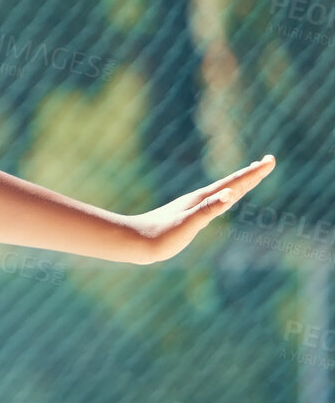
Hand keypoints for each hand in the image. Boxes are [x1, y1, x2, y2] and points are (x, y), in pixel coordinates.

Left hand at [125, 155, 275, 262]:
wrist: (132, 242)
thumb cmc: (160, 236)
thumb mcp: (188, 224)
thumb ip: (208, 209)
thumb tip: (231, 194)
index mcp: (202, 200)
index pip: (234, 183)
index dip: (254, 173)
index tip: (271, 160)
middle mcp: (198, 200)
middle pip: (230, 183)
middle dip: (251, 173)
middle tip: (269, 161)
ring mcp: (192, 207)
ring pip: (221, 191)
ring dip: (239, 183)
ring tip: (250, 176)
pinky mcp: (186, 216)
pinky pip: (212, 202)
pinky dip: (223, 197)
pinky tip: (223, 198)